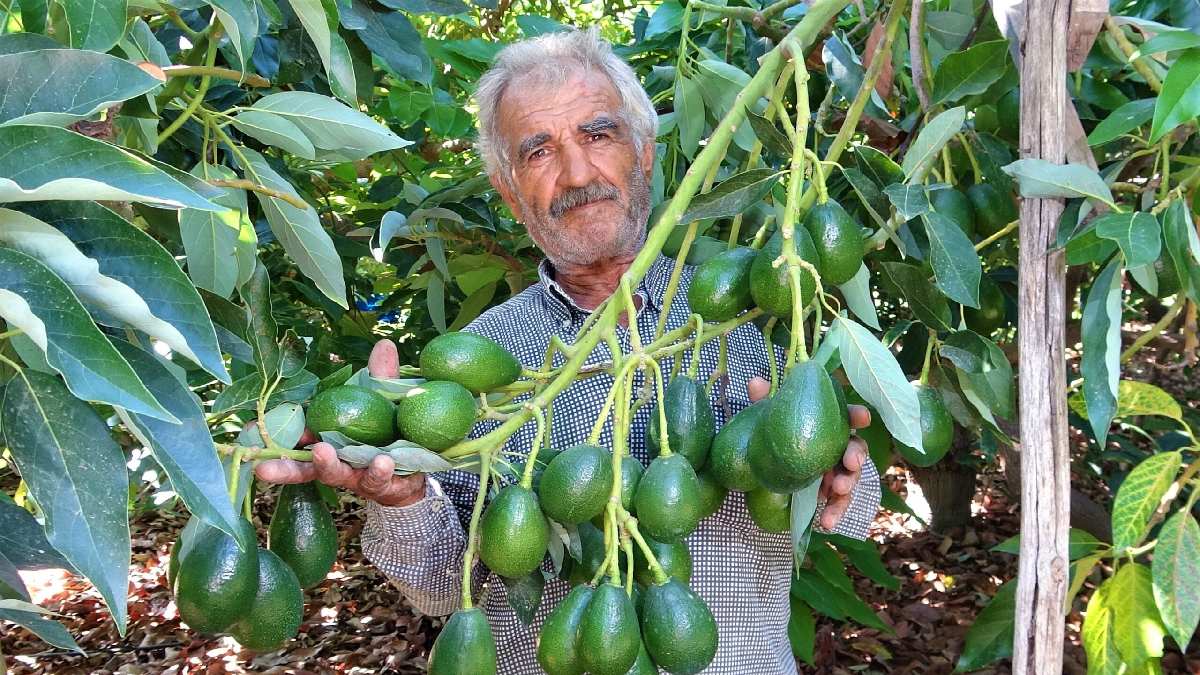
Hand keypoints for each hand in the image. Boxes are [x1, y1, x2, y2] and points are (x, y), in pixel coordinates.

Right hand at [254, 339, 426, 507]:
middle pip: (304, 466)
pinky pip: (377, 480)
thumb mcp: (385, 400)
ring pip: (335, 474)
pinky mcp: (380, 485)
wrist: (422, 464)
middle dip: (284, 466)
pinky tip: (383, 462)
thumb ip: (381, 377)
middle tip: (264, 465)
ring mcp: (355, 476)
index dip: (273, 433)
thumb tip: (384, 344)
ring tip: (322, 452)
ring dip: (326, 464)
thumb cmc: (391, 429)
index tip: (249, 429)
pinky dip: (378, 472)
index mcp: (327, 438)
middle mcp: (335, 461)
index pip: (296, 435)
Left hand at [747, 376, 871, 530]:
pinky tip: (825, 523)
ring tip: (837, 490)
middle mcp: (835, 447)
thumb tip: (756, 382)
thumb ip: (762, 401)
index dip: (856, 415)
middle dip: (857, 454)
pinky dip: (834, 512)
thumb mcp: (763, 417)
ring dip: (848, 485)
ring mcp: (833, 472)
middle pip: (856, 448)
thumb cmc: (769, 434)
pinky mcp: (826, 494)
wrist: (758, 469)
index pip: (845, 416)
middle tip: (850, 462)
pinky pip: (836, 504)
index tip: (861, 417)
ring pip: (850, 478)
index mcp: (827, 423)